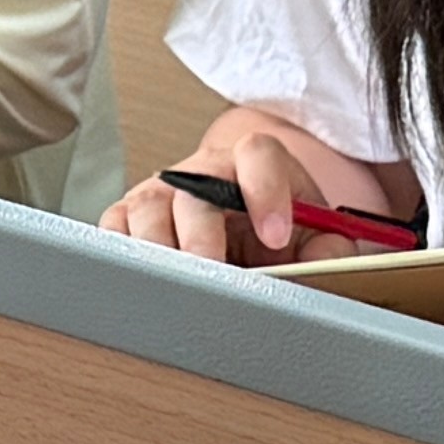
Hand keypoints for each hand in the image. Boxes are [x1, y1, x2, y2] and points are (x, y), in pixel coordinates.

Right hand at [105, 102, 418, 263]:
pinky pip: (113, 229)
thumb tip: (328, 260)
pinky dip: (123, 255)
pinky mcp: (127, 216)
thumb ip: (330, 246)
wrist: (243, 226)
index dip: (266, 192)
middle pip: (192, 190)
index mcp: (252, 162)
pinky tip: (144, 281)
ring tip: (178, 288)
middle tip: (216, 276)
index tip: (277, 236)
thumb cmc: (275, 228)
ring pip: (147, 209)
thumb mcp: (314, 234)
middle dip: (203, 237)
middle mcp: (200, 171)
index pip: (257, 155)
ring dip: (160, 251)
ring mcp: (160, 191)